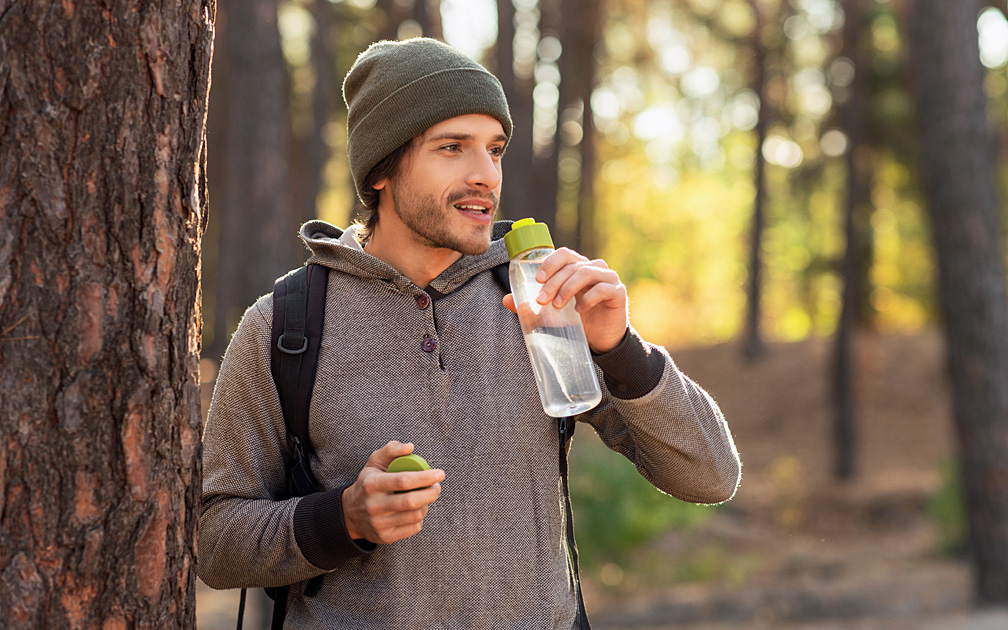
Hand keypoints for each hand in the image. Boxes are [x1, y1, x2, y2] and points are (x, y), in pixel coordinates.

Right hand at [341, 441, 444, 543]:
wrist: (350, 513)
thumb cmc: (368, 483)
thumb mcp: (374, 462)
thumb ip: (391, 450)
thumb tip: (410, 447)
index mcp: (371, 484)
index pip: (403, 481)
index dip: (425, 477)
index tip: (440, 474)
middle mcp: (373, 505)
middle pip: (411, 502)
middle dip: (431, 493)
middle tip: (437, 487)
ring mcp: (378, 524)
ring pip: (415, 516)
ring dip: (426, 505)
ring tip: (425, 497)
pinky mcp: (385, 537)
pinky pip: (413, 528)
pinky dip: (420, 518)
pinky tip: (416, 510)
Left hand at [503, 248, 627, 352]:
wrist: (603, 342)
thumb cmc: (578, 322)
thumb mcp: (552, 314)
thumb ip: (532, 306)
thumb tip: (506, 299)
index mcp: (578, 268)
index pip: (564, 254)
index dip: (550, 262)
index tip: (537, 280)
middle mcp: (594, 269)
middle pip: (571, 265)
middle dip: (553, 282)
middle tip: (541, 300)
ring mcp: (608, 279)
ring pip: (586, 272)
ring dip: (568, 288)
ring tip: (557, 306)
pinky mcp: (618, 293)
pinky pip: (602, 288)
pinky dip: (588, 298)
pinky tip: (579, 311)